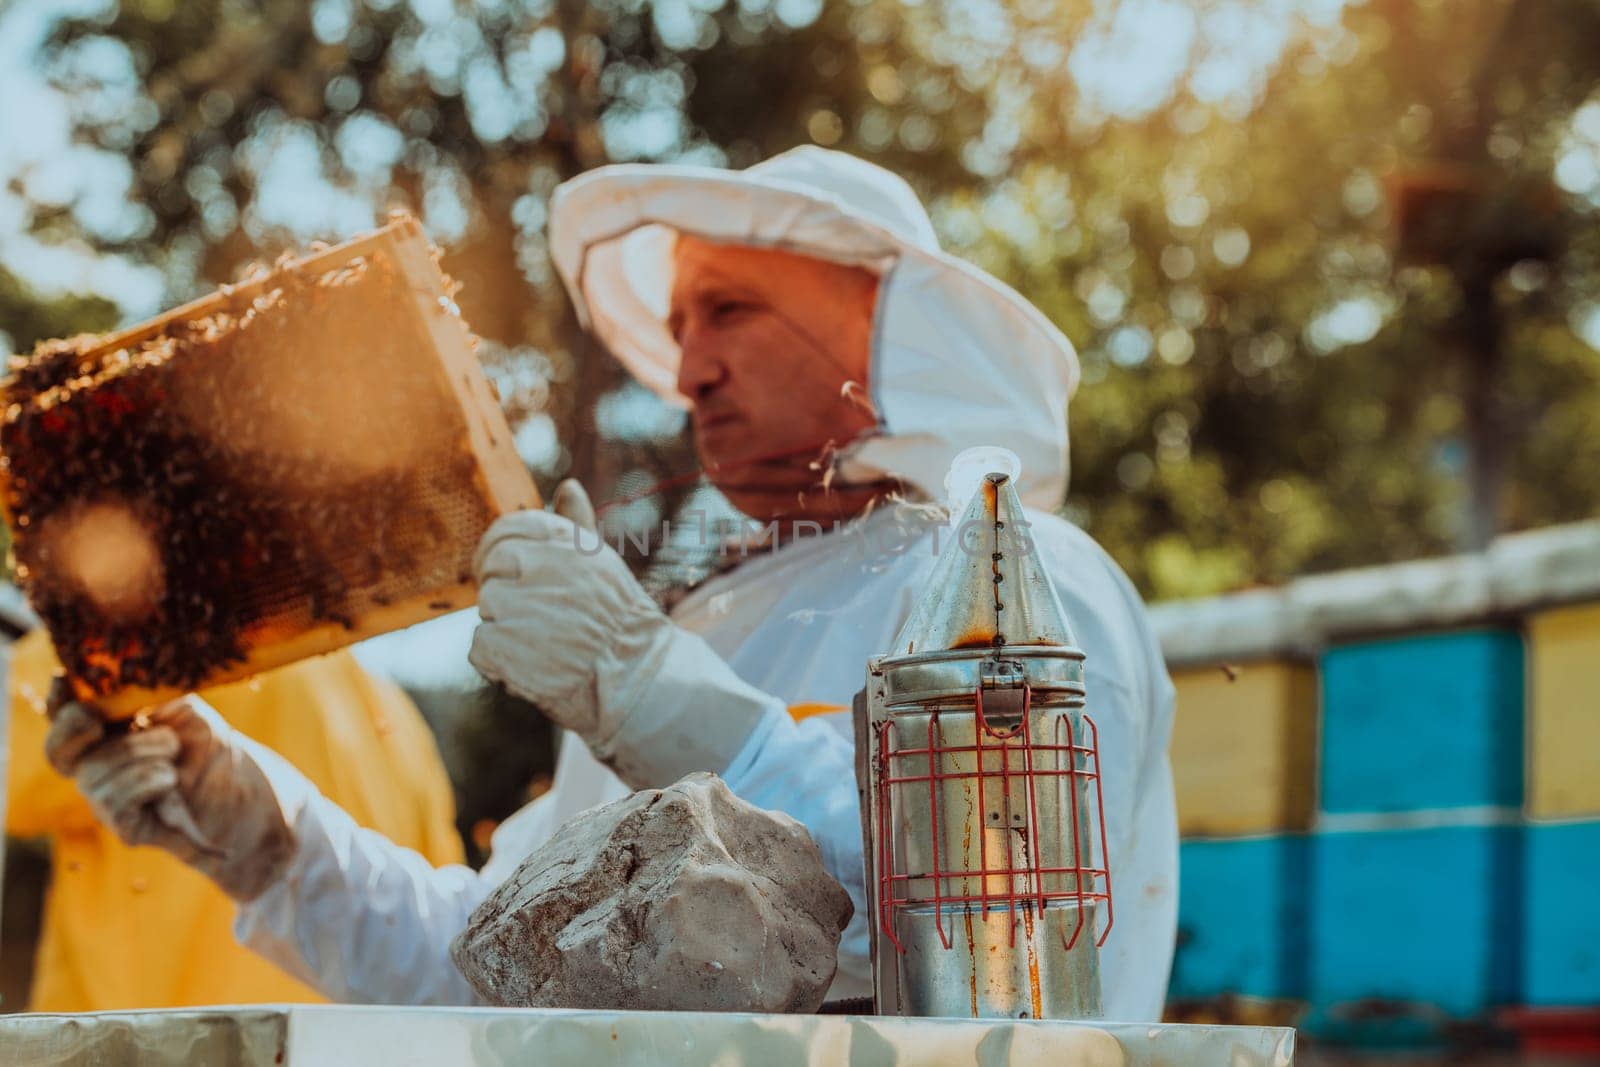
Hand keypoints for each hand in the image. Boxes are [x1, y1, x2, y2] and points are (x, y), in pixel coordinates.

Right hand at [45, 684, 296, 901]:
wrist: (241, 791)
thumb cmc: (206, 745)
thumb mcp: (181, 710)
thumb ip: (148, 697)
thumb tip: (122, 683)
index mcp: (103, 738)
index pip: (61, 722)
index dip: (55, 703)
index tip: (62, 680)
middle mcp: (97, 770)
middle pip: (60, 754)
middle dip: (76, 731)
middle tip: (106, 720)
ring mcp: (109, 801)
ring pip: (92, 776)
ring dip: (137, 753)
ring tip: (172, 750)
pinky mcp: (129, 829)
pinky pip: (115, 804)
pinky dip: (145, 781)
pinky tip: (170, 777)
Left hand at [470, 480, 780, 787]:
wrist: (638, 680)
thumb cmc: (621, 622)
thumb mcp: (601, 564)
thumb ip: (577, 525)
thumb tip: (567, 485)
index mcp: (563, 540)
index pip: (508, 529)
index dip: (502, 554)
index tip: (511, 574)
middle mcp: (540, 565)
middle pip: (493, 570)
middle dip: (506, 595)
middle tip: (538, 621)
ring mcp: (518, 605)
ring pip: (486, 610)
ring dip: (505, 632)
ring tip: (545, 646)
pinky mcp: (502, 643)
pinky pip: (479, 648)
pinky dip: (499, 665)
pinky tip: (534, 668)